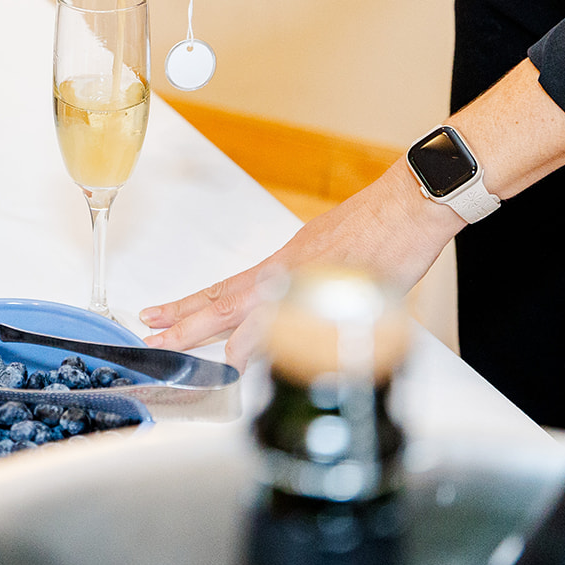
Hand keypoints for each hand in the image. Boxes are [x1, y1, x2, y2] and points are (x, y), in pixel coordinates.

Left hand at [140, 160, 461, 365]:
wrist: (411, 202)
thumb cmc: (378, 227)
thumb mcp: (328, 256)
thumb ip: (307, 285)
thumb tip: (296, 309)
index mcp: (283, 266)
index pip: (224, 292)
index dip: (189, 307)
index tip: (161, 317)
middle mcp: (287, 273)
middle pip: (224, 303)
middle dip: (185, 325)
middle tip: (152, 335)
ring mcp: (310, 281)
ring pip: (256, 315)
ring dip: (231, 344)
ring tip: (204, 361)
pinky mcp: (336, 288)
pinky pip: (298, 321)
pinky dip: (279, 343)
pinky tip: (267, 359)